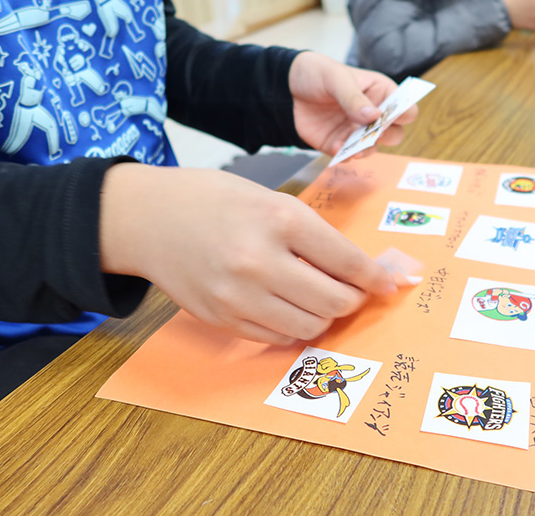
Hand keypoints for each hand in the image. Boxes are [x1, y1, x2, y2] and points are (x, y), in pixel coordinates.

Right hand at [99, 164, 397, 344]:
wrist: (148, 218)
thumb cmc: (212, 199)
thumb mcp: (269, 198)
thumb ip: (310, 234)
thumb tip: (356, 270)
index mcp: (280, 220)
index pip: (347, 262)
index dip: (375, 277)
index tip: (387, 283)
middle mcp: (261, 262)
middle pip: (335, 301)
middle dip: (353, 299)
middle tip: (352, 290)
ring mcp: (239, 296)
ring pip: (310, 327)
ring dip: (324, 316)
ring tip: (318, 298)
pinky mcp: (224, 319)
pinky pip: (277, 336)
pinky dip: (292, 326)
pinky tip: (287, 306)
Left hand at [288, 52, 417, 158]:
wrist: (286, 88)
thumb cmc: (317, 74)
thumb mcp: (336, 79)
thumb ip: (353, 98)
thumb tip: (374, 116)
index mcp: (380, 93)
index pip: (405, 108)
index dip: (403, 114)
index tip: (390, 116)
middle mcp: (373, 115)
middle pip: (395, 133)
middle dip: (387, 136)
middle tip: (375, 133)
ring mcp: (356, 131)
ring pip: (372, 148)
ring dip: (365, 150)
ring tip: (354, 149)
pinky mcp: (339, 144)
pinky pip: (348, 156)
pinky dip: (345, 156)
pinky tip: (336, 149)